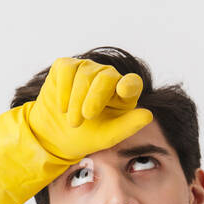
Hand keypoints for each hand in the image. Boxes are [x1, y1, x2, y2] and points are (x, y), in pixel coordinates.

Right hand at [0, 56, 153, 203]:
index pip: (131, 82)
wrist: (53, 137)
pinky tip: (61, 106)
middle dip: (94, 97)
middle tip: (85, 118)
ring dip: (76, 100)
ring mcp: (86, 69)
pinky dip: (63, 89)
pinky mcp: (66, 66)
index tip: (123, 90)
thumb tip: (149, 114)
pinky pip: (67, 68)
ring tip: (72, 120)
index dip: (128, 84)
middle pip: (105, 76)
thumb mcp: (107, 137)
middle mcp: (106, 77)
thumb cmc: (84, 137)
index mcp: (121, 94)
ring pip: (84, 73)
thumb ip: (128, 126)